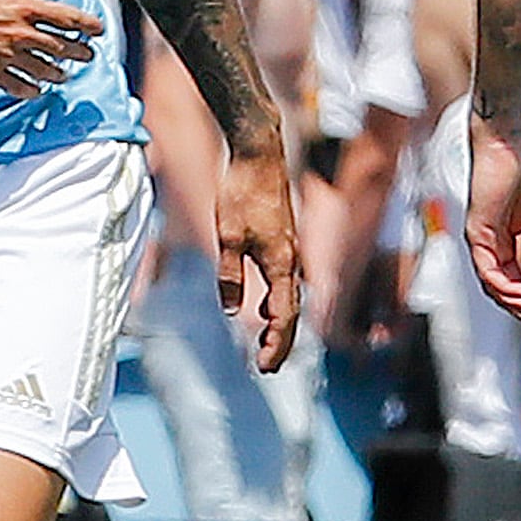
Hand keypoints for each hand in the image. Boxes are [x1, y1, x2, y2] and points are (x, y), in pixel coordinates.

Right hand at [0, 0, 102, 94]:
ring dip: (58, 73)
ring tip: (64, 75)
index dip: (88, 25)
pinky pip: (19, 86)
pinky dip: (31, 89)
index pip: (68, 17)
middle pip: (62, 46)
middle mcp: (19, 32)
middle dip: (79, 52)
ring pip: (45, 70)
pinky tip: (35, 90)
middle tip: (87, 55)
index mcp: (23, 5)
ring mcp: (6, 55)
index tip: (99, 30)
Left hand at [214, 141, 303, 371]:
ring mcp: (290, 249)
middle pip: (291, 312)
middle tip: (266, 367)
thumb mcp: (227, 234)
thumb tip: (232, 308)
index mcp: (281, 261)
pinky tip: (264, 307)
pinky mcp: (284, 239)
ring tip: (266, 346)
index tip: (263, 366)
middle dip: (281, 343)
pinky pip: (287, 282)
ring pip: (291, 297)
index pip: (284, 316)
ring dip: (280, 325)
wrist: (259, 152)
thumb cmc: (242, 191)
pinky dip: (279, 302)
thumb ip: (230, 273)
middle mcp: (292, 259)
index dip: (275, 344)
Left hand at [467, 114, 520, 329]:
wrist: (509, 144)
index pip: (513, 284)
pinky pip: (488, 271)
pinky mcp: (476, 233)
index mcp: (503, 245)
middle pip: (501, 292)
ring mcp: (480, 242)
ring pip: (493, 287)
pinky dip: (506, 286)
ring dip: (517, 304)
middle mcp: (488, 247)